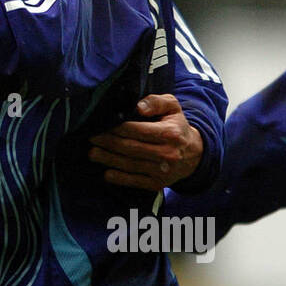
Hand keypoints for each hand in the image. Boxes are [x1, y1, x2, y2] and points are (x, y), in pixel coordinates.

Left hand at [88, 94, 202, 191]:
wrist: (194, 155)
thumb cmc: (177, 127)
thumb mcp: (173, 108)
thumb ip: (156, 101)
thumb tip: (139, 106)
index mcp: (170, 134)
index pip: (138, 130)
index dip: (117, 128)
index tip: (102, 124)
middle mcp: (167, 154)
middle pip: (130, 148)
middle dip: (108, 142)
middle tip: (91, 137)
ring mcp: (162, 171)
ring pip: (129, 165)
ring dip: (108, 159)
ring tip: (92, 153)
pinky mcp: (157, 184)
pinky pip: (134, 181)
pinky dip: (118, 178)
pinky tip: (106, 173)